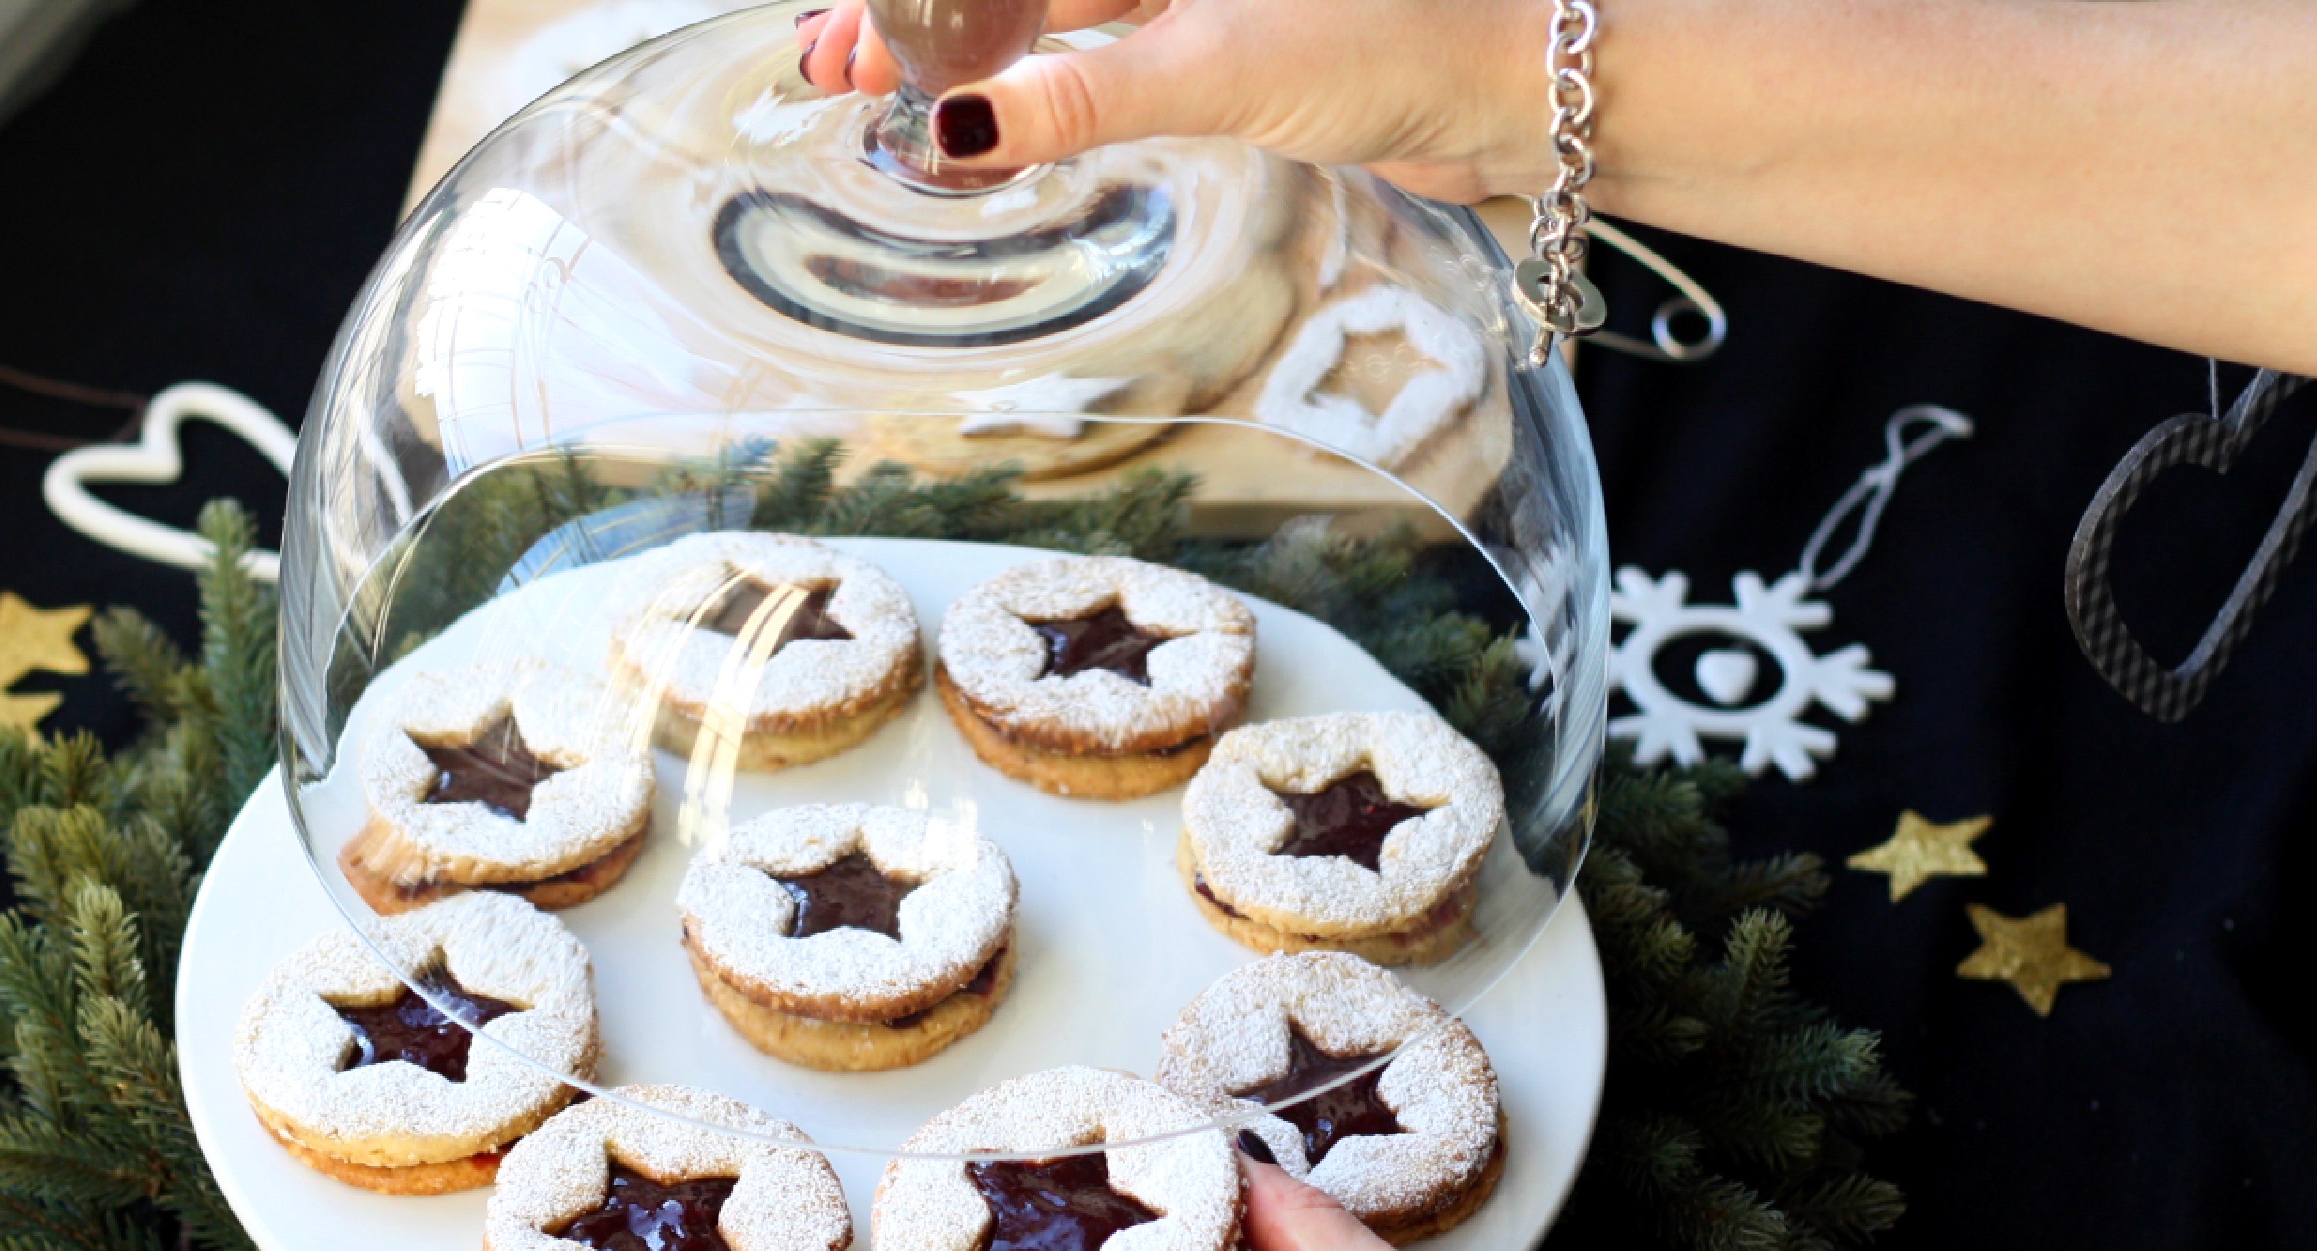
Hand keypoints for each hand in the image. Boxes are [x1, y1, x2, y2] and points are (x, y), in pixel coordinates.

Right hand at [793, 0, 1549, 202]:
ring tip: (880, 96)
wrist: (1519, 85)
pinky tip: (984, 118)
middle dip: (927, 20)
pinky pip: (1103, 59)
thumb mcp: (1216, 66)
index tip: (843, 35)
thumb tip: (957, 131)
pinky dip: (1037, 90)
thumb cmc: (1392, 38)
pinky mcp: (1227, 41)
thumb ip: (1080, 98)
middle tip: (832, 72)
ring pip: (1053, 18)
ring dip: (970, 60)